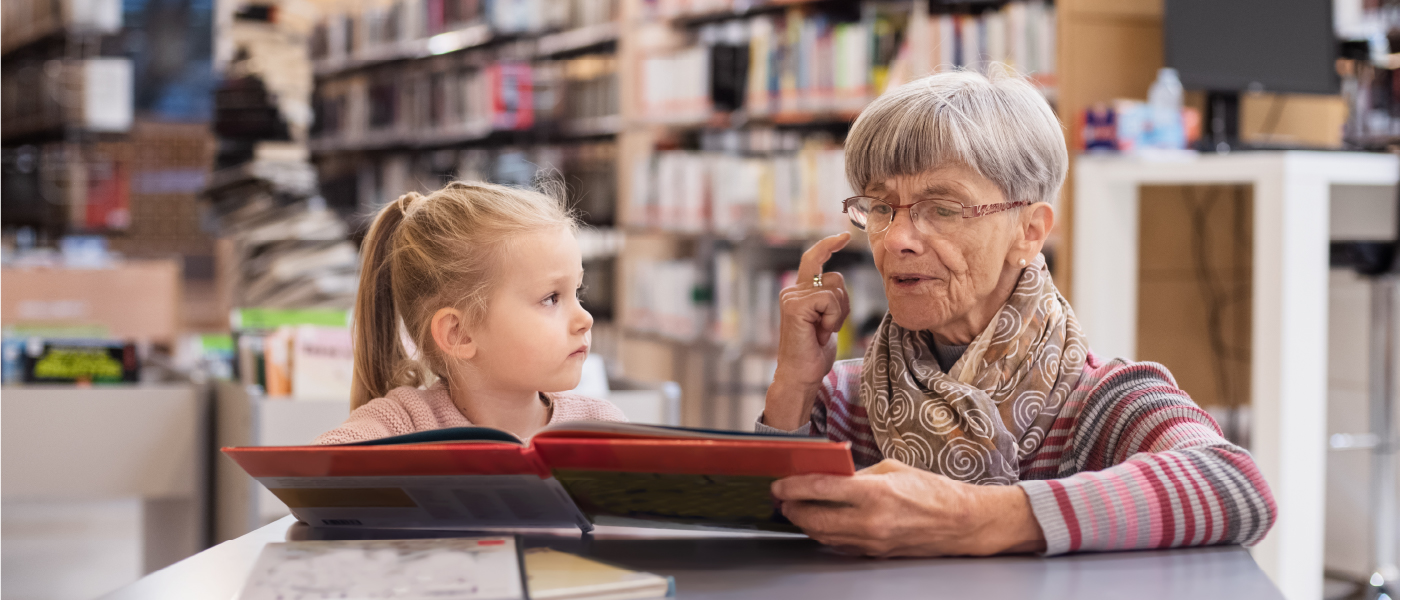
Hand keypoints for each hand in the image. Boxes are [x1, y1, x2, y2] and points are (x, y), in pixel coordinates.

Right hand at [764, 233, 851, 429]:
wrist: (800, 376)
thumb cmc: (814, 354)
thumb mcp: (826, 321)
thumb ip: (828, 301)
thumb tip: (836, 282)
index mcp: (798, 293)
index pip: (813, 259)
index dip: (828, 245)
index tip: (844, 236)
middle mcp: (791, 290)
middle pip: (835, 278)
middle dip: (843, 304)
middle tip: (828, 329)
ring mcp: (791, 297)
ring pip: (835, 289)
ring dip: (839, 314)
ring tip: (823, 332)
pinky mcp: (795, 305)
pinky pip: (829, 299)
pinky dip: (833, 318)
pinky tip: (821, 333)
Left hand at [772, 459, 1045, 556]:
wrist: (961, 522)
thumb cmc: (932, 490)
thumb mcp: (891, 468)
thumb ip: (857, 474)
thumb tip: (830, 475)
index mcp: (875, 493)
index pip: (821, 489)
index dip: (795, 487)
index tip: (780, 484)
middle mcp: (870, 521)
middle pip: (815, 520)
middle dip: (793, 509)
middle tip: (782, 499)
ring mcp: (872, 542)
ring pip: (825, 536)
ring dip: (806, 524)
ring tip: (796, 510)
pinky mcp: (875, 553)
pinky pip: (841, 545)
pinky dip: (826, 534)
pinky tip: (820, 523)